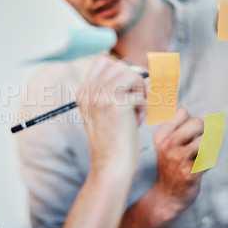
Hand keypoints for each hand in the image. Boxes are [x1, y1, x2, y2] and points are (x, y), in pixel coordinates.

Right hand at [77, 57, 145, 173]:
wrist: (111, 165)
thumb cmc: (112, 140)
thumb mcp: (103, 112)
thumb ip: (111, 90)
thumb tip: (137, 69)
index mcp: (83, 92)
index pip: (103, 62)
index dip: (121, 70)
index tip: (130, 87)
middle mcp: (89, 92)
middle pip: (120, 66)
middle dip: (134, 81)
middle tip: (136, 100)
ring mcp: (101, 96)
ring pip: (131, 74)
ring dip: (140, 92)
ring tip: (136, 110)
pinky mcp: (117, 104)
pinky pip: (141, 95)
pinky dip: (145, 108)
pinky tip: (136, 122)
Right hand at [153, 106, 203, 214]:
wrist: (167, 194)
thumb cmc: (171, 164)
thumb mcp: (164, 143)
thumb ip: (174, 124)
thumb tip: (182, 108)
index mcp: (160, 135)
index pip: (182, 111)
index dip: (189, 120)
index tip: (186, 132)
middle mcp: (167, 145)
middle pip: (197, 122)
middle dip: (202, 130)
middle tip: (197, 141)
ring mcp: (178, 159)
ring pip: (206, 140)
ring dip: (207, 147)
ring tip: (197, 155)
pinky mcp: (190, 172)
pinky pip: (210, 158)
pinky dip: (208, 161)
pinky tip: (198, 166)